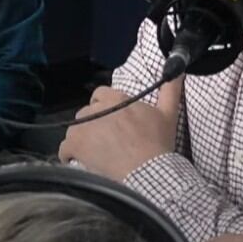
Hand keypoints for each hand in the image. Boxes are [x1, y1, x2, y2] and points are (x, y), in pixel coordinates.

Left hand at [57, 75, 183, 181]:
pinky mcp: (76, 145)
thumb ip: (170, 88)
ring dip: (82, 139)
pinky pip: (65, 148)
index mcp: (116, 98)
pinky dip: (70, 155)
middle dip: (93, 124)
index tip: (111, 120)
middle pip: (87, 113)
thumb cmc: (158, 144)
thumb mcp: (168, 113)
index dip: (104, 107)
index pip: (100, 94)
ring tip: (95, 153)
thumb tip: (177, 70)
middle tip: (107, 140)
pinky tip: (80, 162)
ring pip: (75, 129)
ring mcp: (83, 127)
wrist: (149, 171)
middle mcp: (96, 109)